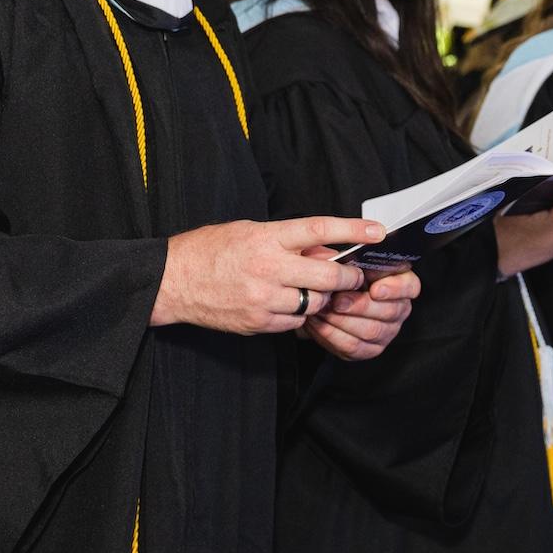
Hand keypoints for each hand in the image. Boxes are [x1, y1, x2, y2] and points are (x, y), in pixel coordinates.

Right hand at [153, 217, 381, 333]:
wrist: (173, 282)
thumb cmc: (212, 250)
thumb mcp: (251, 231)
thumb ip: (289, 240)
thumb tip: (326, 250)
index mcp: (267, 238)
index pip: (320, 230)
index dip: (353, 230)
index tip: (379, 231)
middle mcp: (268, 268)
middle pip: (328, 276)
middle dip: (348, 279)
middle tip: (354, 277)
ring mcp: (263, 299)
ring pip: (314, 303)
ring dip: (321, 298)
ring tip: (310, 290)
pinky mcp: (258, 323)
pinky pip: (295, 323)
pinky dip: (299, 315)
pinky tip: (288, 305)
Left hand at [303, 267, 421, 360]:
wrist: (328, 298)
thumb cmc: (343, 275)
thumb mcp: (351, 262)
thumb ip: (356, 261)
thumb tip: (349, 263)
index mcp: (401, 283)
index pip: (410, 286)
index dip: (394, 289)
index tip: (375, 289)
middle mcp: (399, 309)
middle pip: (389, 311)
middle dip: (360, 305)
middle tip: (337, 300)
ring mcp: (387, 331)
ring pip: (370, 330)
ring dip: (342, 320)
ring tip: (323, 309)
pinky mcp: (369, 349)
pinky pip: (353, 346)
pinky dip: (332, 334)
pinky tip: (319, 323)